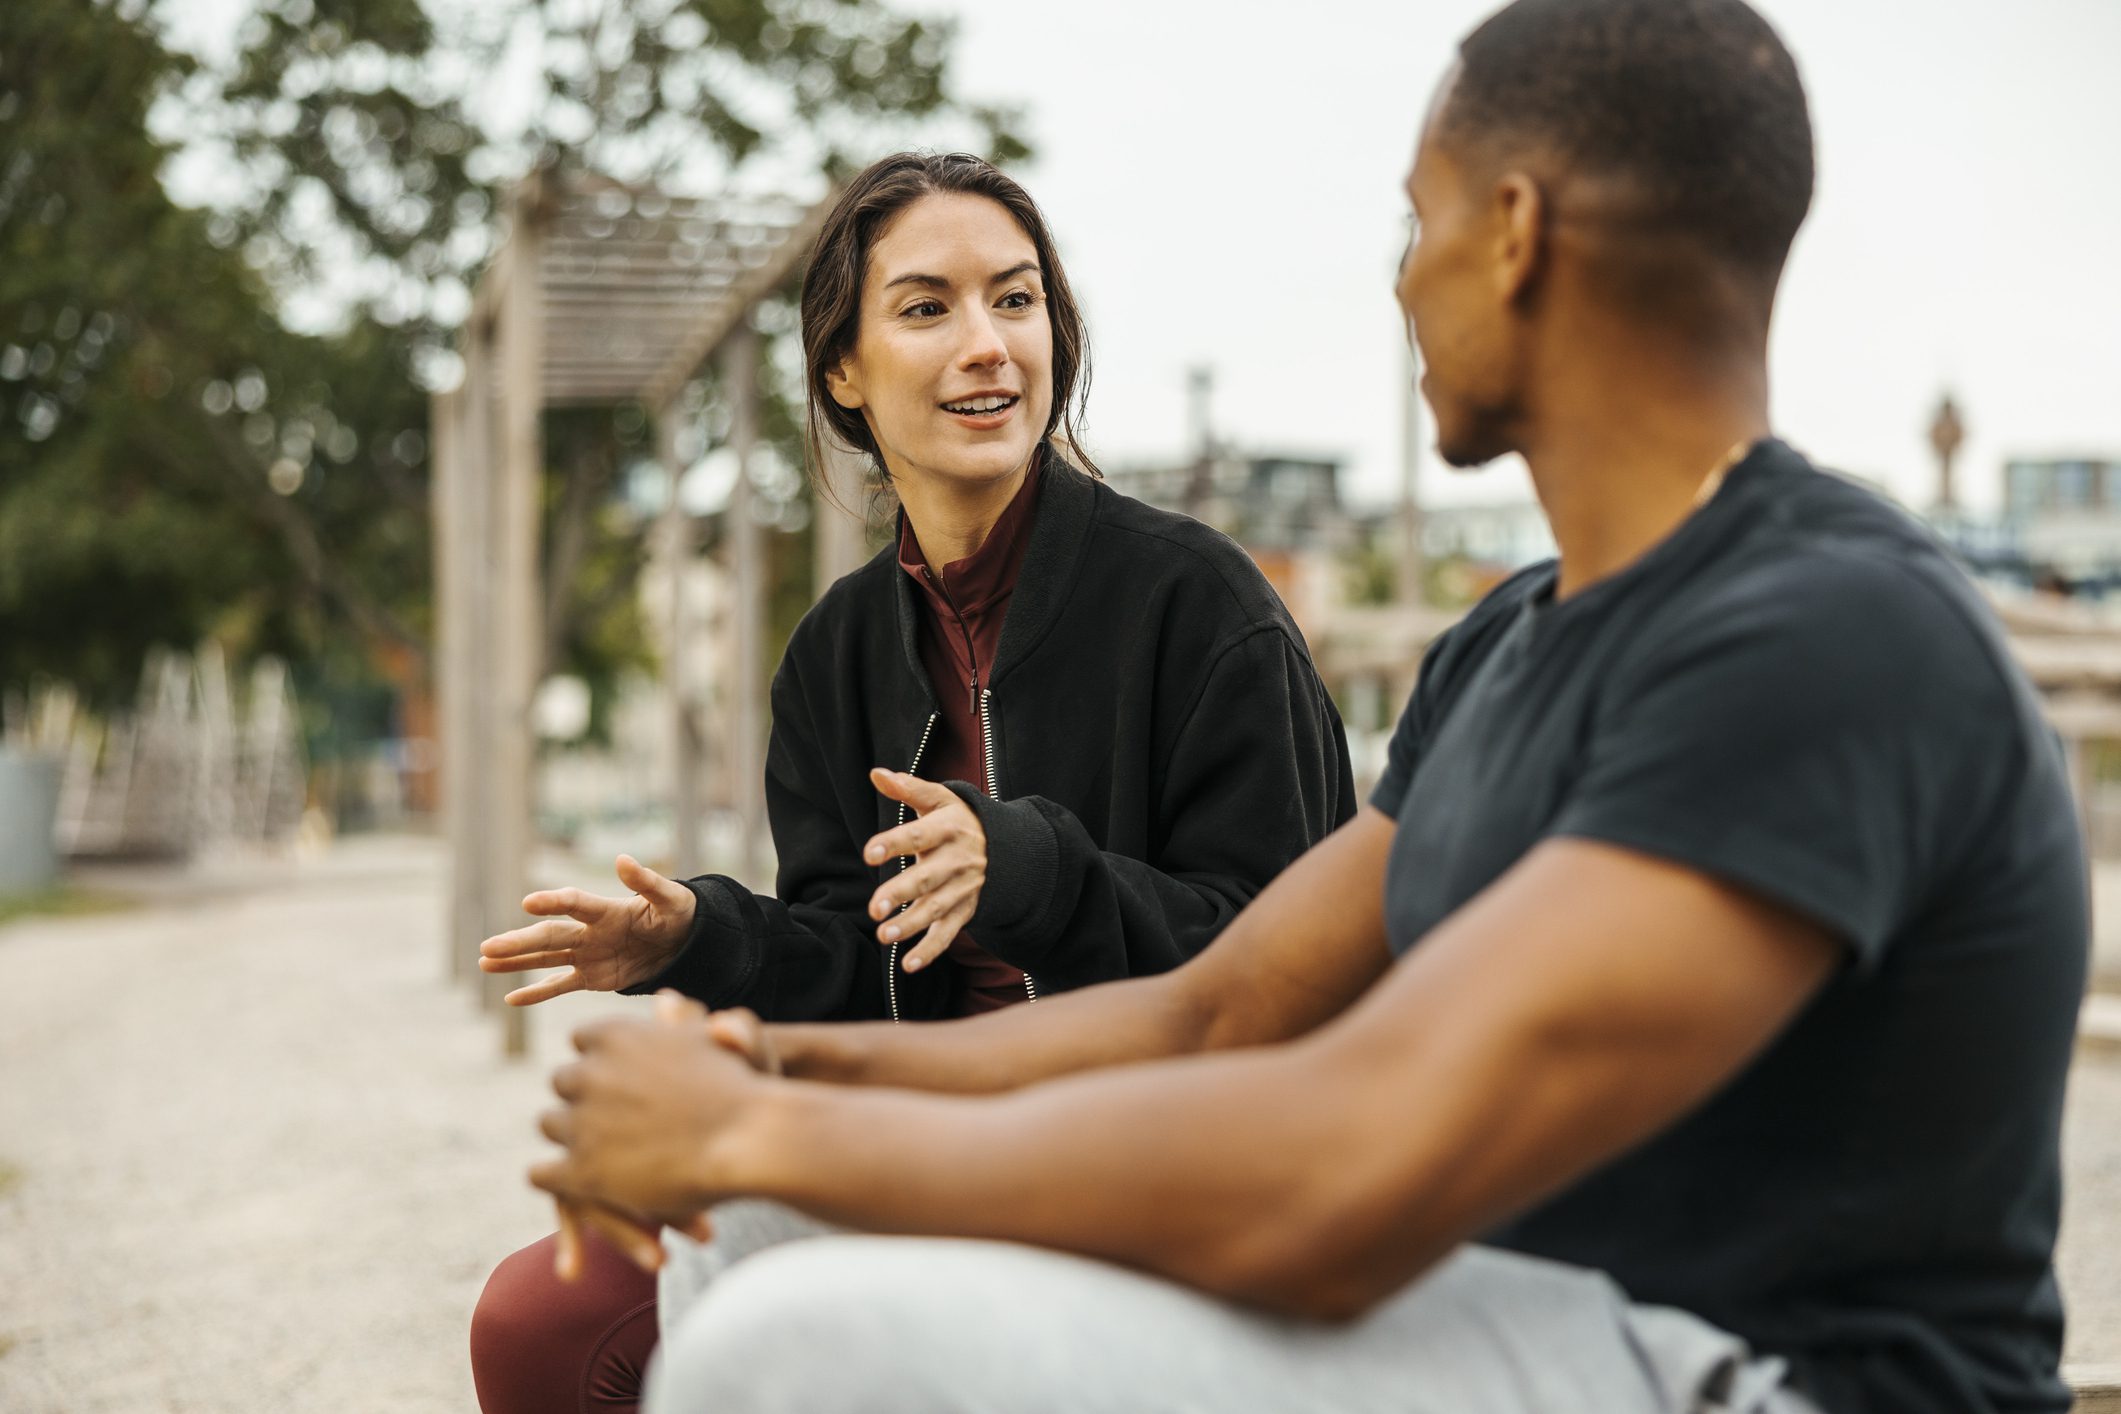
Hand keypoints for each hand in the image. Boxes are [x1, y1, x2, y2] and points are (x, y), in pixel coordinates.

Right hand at [478, 854, 697, 1004]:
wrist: (684, 942)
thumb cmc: (678, 914)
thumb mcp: (670, 899)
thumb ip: (647, 882)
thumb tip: (623, 859)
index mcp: (606, 910)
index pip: (575, 903)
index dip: (554, 901)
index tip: (528, 903)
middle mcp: (589, 931)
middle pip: (550, 935)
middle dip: (519, 942)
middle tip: (488, 947)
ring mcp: (588, 954)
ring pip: (546, 959)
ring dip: (516, 961)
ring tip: (484, 962)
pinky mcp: (592, 977)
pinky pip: (560, 986)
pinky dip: (537, 993)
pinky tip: (511, 998)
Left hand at [530, 998, 767, 1228]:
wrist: (748, 1141)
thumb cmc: (738, 1087)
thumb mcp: (712, 1039)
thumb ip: (682, 1018)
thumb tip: (663, 999)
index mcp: (614, 1034)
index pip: (583, 1041)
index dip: (604, 1062)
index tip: (624, 1079)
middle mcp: (588, 1073)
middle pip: (563, 1082)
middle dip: (585, 1097)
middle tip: (615, 1119)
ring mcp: (582, 1123)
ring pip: (551, 1124)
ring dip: (573, 1135)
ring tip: (606, 1151)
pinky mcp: (581, 1171)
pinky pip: (543, 1173)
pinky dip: (556, 1176)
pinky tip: (578, 1179)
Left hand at [862, 769, 986, 973]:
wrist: (1006, 848)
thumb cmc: (959, 819)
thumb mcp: (940, 800)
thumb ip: (908, 788)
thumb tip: (876, 774)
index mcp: (949, 829)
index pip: (920, 836)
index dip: (895, 843)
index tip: (869, 853)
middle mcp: (957, 860)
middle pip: (928, 878)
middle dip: (902, 893)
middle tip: (874, 908)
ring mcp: (963, 888)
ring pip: (936, 909)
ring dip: (912, 925)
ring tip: (884, 935)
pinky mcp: (965, 911)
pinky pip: (949, 934)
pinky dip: (930, 951)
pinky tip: (908, 964)